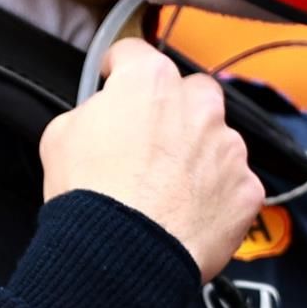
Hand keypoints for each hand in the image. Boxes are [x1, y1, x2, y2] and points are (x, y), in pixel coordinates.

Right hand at [40, 39, 262, 280]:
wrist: (122, 253)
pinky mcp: (246, 188)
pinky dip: (217, 195)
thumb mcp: (60, 136)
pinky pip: (234, 183)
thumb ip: (90, 113)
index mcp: (150, 82)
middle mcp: (198, 105)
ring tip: (170, 188)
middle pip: (193, 92)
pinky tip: (190, 214)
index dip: (120, 68)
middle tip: (152, 139)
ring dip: (200, 154)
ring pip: (219, 139)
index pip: (135, 54)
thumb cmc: (88, 194)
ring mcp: (229, 147)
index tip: (115, 80)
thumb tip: (101, 116)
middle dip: (176, 108)